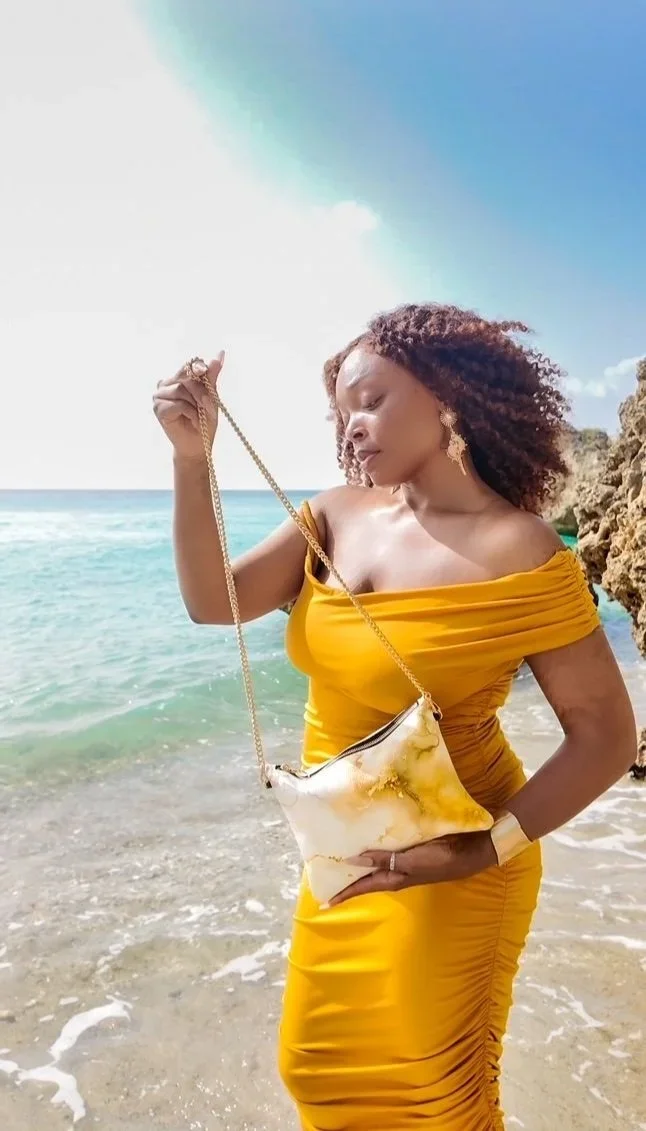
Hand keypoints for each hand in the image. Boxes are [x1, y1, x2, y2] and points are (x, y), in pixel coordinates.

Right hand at [153, 351, 224, 459]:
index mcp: (177, 378)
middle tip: (209, 406)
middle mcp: (165, 384)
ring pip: (181, 389)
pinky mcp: (157, 409)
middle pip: (185, 376)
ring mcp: (159, 396)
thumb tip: (220, 353)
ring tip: (200, 416)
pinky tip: (193, 421)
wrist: (198, 445)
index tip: (204, 372)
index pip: (188, 365)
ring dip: (196, 404)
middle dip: (201, 391)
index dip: (198, 368)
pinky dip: (189, 413)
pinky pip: (178, 404)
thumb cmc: (204, 420)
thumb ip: (211, 375)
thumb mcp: (211, 395)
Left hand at [328, 831, 496, 906]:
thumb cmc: (438, 859)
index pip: (362, 888)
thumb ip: (383, 859)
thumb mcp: (409, 861)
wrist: (468, 852)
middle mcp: (395, 873)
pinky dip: (375, 849)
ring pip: (375, 865)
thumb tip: (354, 860)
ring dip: (360, 863)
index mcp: (393, 879)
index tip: (325, 902)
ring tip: (341, 857)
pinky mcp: (411, 850)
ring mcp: (403, 862)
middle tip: (327, 876)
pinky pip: (387, 851)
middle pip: (366, 878)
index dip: (344, 894)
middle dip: (348, 879)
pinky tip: (368, 838)